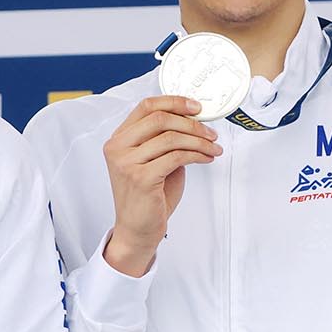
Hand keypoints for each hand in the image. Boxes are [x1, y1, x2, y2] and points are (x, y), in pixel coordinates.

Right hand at [101, 96, 221, 276]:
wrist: (138, 229)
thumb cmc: (148, 195)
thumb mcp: (154, 160)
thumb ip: (165, 139)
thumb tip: (194, 121)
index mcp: (119, 138)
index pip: (146, 106)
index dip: (174, 102)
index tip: (196, 107)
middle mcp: (118, 147)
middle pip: (160, 118)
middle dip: (191, 123)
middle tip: (210, 132)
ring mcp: (127, 163)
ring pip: (171, 138)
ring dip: (199, 141)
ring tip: (213, 148)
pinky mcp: (141, 178)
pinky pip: (176, 157)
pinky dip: (197, 155)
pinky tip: (206, 158)